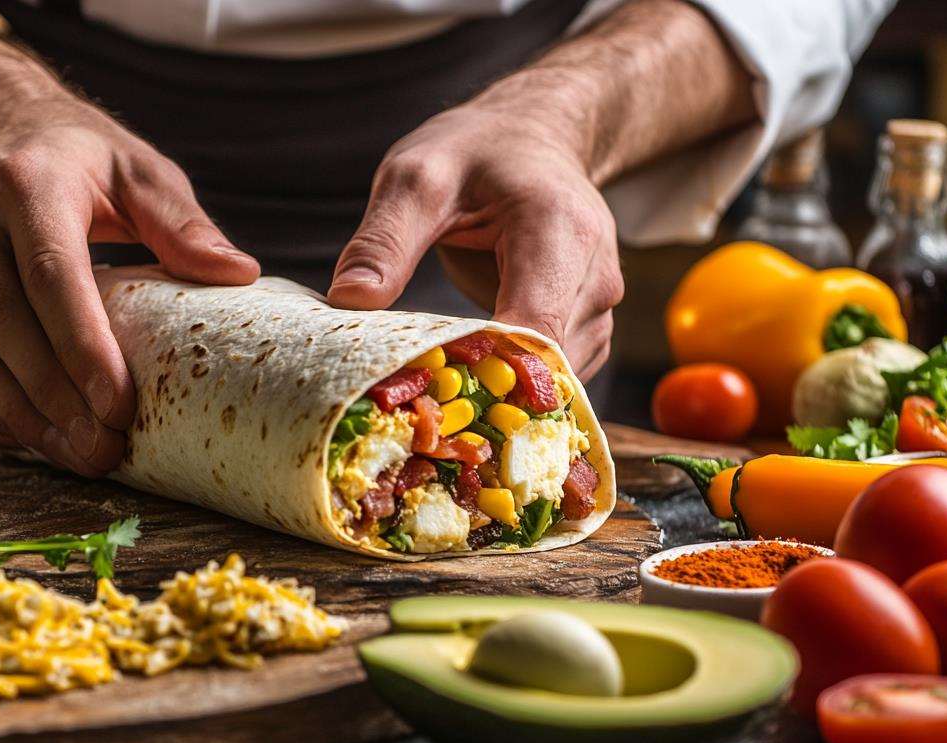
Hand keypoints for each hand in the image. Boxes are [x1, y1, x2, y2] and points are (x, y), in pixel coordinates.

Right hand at [0, 91, 258, 474]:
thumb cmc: (80, 160)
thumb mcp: (138, 172)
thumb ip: (183, 223)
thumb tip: (240, 274)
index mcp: (25, 183)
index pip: (50, 277)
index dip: (82, 348)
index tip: (120, 407)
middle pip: (4, 326)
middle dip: (56, 400)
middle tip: (105, 452)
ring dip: (22, 418)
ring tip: (79, 457)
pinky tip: (40, 438)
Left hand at [326, 98, 622, 379]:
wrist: (531, 137)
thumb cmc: (474, 153)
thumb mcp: (415, 177)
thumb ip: (385, 240)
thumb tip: (349, 302)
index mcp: (560, 232)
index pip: (535, 329)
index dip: (486, 372)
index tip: (426, 393)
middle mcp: (595, 278)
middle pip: (546, 366)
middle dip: (484, 391)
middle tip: (415, 401)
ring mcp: (597, 308)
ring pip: (552, 382)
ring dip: (498, 396)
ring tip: (435, 387)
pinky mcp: (586, 329)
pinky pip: (551, 377)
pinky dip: (510, 387)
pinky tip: (463, 377)